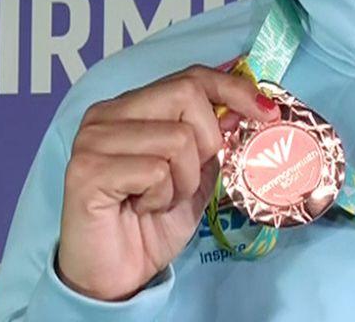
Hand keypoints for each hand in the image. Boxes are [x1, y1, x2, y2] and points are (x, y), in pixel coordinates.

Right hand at [56, 64, 276, 300]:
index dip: (234, 89)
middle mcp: (105, 114)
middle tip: (188, 178)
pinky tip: (141, 209)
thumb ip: (214, 139)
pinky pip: (155, 171)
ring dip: (183, 179)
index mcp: (129, 106)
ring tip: (159, 199)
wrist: (114, 278)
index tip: (268, 113)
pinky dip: (162, 197)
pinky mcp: (87, 171)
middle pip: (186, 94)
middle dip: (208, 141)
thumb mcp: (196, 175)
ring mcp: (92, 140)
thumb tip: (243, 109)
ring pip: (177, 137)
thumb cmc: (151, 223)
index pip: (190, 76)